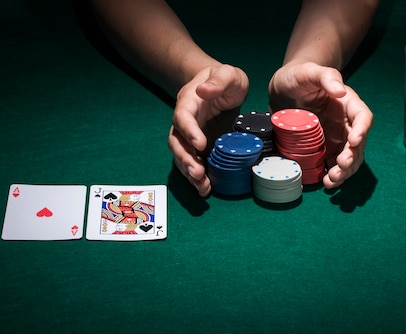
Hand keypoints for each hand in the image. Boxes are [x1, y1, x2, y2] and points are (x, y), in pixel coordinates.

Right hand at [169, 64, 248, 196]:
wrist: (223, 85)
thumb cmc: (225, 79)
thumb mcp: (228, 73)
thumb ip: (219, 80)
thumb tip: (204, 90)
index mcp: (189, 101)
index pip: (183, 116)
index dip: (189, 131)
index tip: (200, 143)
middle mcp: (185, 121)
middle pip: (177, 142)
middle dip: (185, 159)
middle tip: (197, 173)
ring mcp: (190, 135)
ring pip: (182, 156)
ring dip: (189, 172)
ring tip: (202, 186)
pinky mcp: (199, 146)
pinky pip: (193, 162)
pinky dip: (196, 177)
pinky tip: (205, 188)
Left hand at [268, 62, 372, 188]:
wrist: (283, 88)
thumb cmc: (298, 76)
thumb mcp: (308, 71)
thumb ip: (326, 76)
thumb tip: (340, 91)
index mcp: (347, 103)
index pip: (362, 117)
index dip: (361, 130)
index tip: (354, 141)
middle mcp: (345, 123)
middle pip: (357, 143)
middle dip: (352, 157)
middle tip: (340, 166)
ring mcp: (335, 138)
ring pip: (348, 158)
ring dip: (344, 172)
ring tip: (331, 180)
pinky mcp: (324, 149)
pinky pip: (333, 165)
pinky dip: (332, 176)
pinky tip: (325, 183)